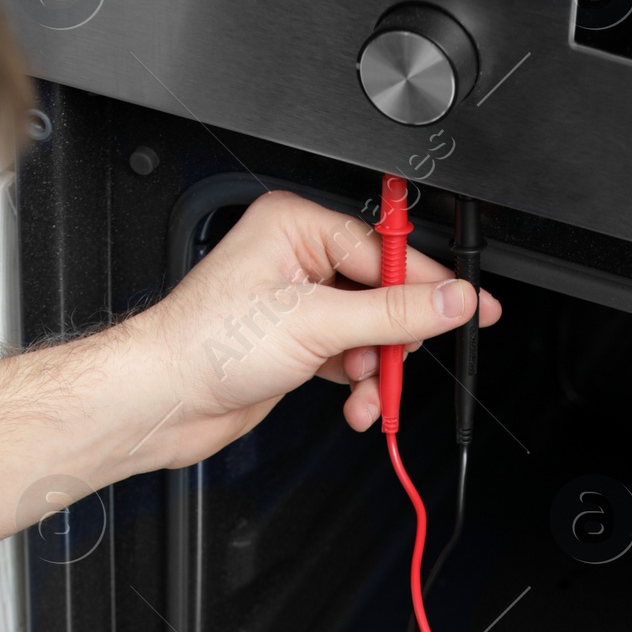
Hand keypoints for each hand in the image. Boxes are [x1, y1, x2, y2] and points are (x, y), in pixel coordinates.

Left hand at [121, 190, 501, 471]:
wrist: (164, 400)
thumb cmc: (205, 344)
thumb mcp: (316, 324)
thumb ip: (393, 313)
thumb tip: (450, 301)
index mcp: (297, 227)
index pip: (384, 251)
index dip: (427, 285)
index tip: (468, 306)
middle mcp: (297, 260)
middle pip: (381, 294)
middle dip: (393, 338)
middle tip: (400, 361)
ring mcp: (296, 305)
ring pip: (368, 333)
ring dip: (375, 370)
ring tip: (367, 392)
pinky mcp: (295, 345)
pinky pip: (349, 359)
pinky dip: (358, 385)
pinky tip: (355, 403)